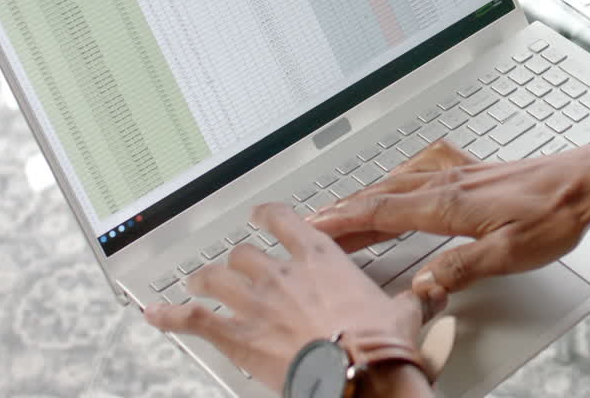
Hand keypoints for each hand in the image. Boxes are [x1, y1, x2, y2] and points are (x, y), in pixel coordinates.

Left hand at [144, 203, 436, 391]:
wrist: (357, 374)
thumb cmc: (377, 344)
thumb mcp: (405, 313)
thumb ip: (414, 299)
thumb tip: (433, 294)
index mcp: (321, 258)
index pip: (285, 220)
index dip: (269, 214)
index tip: (263, 215)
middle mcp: (282, 273)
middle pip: (244, 252)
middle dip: (237, 259)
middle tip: (236, 264)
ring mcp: (255, 302)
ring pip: (214, 277)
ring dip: (204, 279)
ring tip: (197, 281)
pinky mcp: (237, 335)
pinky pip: (193, 319)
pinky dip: (170, 316)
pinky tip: (156, 314)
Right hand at [309, 139, 589, 298]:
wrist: (588, 181)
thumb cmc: (556, 213)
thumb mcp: (510, 254)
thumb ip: (462, 269)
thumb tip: (422, 284)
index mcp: (450, 204)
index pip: (382, 212)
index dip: (344, 221)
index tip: (312, 226)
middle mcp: (449, 183)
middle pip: (382, 196)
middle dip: (344, 210)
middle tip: (311, 221)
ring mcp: (462, 174)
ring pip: (400, 183)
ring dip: (366, 195)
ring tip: (344, 208)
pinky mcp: (476, 171)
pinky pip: (423, 171)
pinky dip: (399, 178)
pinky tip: (401, 177)